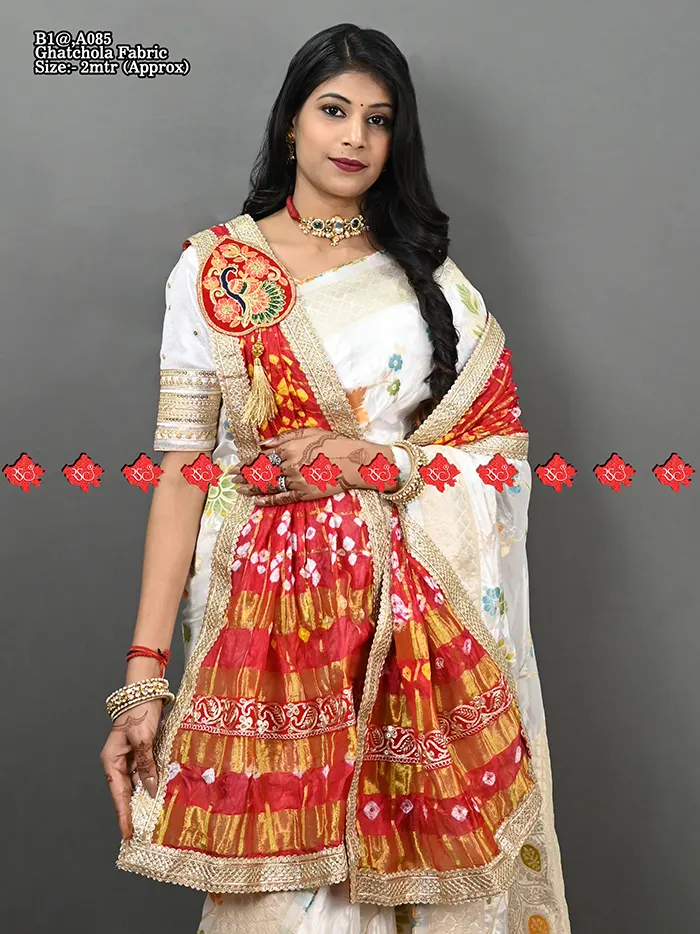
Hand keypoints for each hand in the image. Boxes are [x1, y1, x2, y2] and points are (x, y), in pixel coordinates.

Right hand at [100, 698, 163, 839]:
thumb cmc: (140, 712)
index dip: (124, 815)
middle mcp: (118, 762)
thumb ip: (146, 765)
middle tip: (143, 833)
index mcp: (111, 761)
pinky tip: (160, 794)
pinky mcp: (142, 752)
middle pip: (126, 793)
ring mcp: (130, 758)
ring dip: (145, 799)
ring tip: (152, 819)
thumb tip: (151, 790)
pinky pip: (146, 773)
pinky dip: (153, 783)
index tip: (128, 834)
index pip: (118, 795)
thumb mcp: (142, 739)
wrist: (146, 690)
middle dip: (134, 811)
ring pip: (138, 784)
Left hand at [230, 428, 394, 506]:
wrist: (354, 461)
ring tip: (240, 489)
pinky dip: (268, 500)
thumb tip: (263, 444)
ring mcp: (296, 481)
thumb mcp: (309, 432)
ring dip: (251, 488)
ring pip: (268, 486)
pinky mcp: (304, 494)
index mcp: (288, 449)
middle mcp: (288, 466)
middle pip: (260, 473)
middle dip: (244, 476)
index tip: (235, 467)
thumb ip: (284, 437)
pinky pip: (282, 498)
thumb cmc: (333, 443)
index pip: (261, 458)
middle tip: (231, 480)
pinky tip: (257, 501)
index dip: (246, 463)